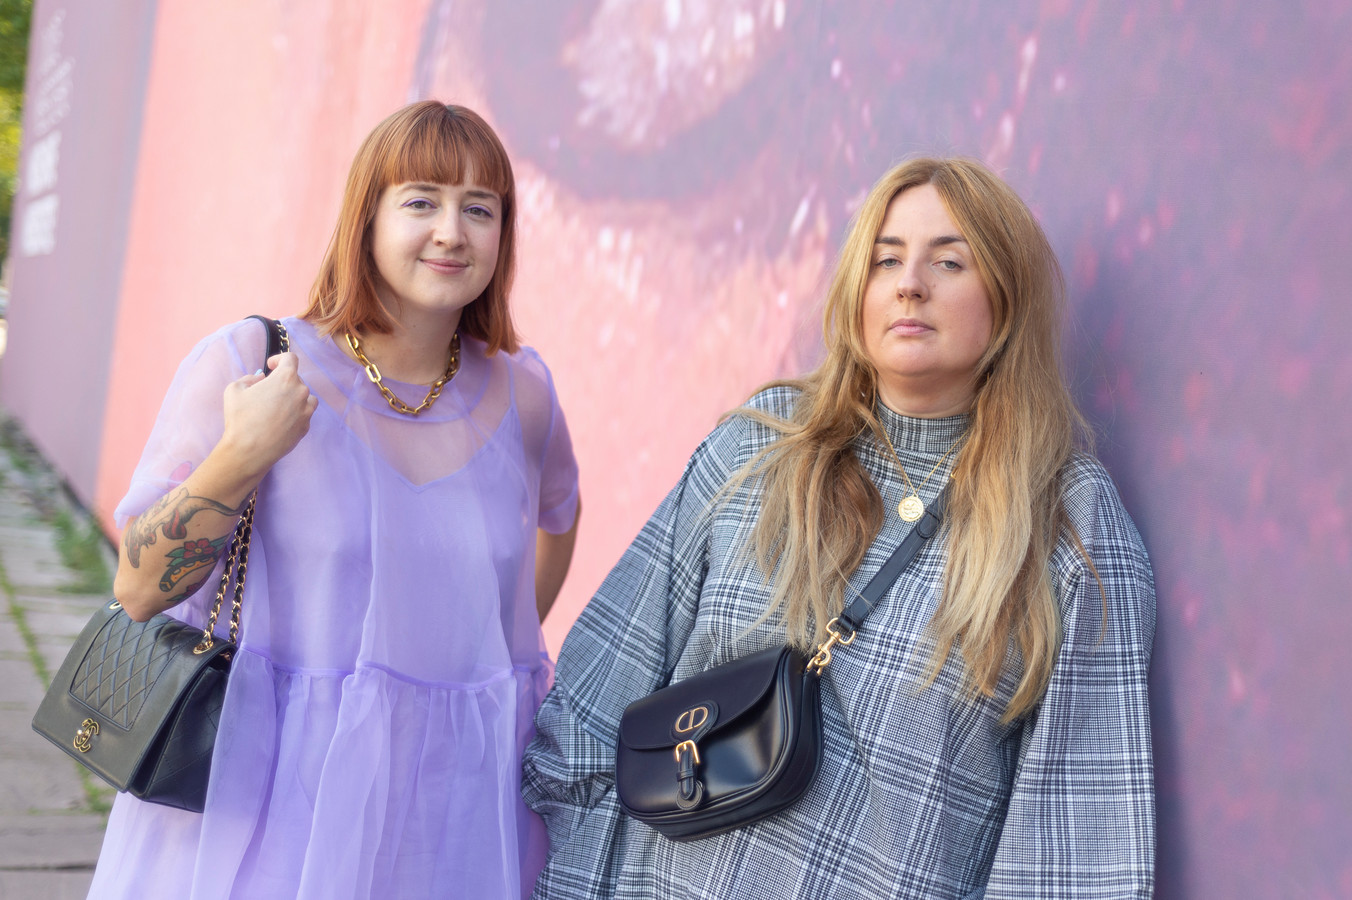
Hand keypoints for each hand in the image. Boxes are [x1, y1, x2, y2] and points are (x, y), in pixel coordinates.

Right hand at [218, 352, 317, 477]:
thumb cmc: (240, 418)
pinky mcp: (306, 427)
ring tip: (277, 405)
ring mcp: (306, 411)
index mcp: (286, 378)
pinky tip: (280, 420)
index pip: (290, 358)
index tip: (271, 366)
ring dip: (293, 397)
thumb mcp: (234, 389)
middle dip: (282, 382)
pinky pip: (303, 414)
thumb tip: (260, 379)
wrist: (249, 450)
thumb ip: (249, 378)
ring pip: (305, 397)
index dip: (279, 359)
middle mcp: (301, 392)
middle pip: (296, 379)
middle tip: (267, 391)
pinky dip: (295, 413)